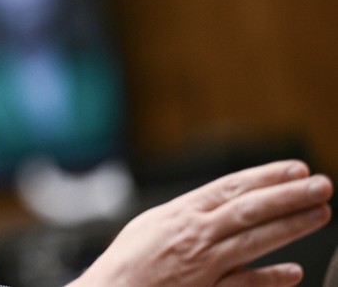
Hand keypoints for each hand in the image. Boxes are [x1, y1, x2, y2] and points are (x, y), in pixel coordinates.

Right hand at [68, 160, 332, 286]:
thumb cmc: (126, 264)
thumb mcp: (151, 226)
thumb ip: (186, 214)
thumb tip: (215, 203)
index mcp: (180, 213)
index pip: (231, 188)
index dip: (266, 177)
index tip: (296, 169)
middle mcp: (193, 235)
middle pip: (249, 209)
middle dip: (289, 195)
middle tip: (322, 185)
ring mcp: (201, 264)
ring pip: (254, 241)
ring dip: (291, 226)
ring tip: (320, 214)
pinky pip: (243, 284)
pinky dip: (269, 278)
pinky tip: (293, 272)